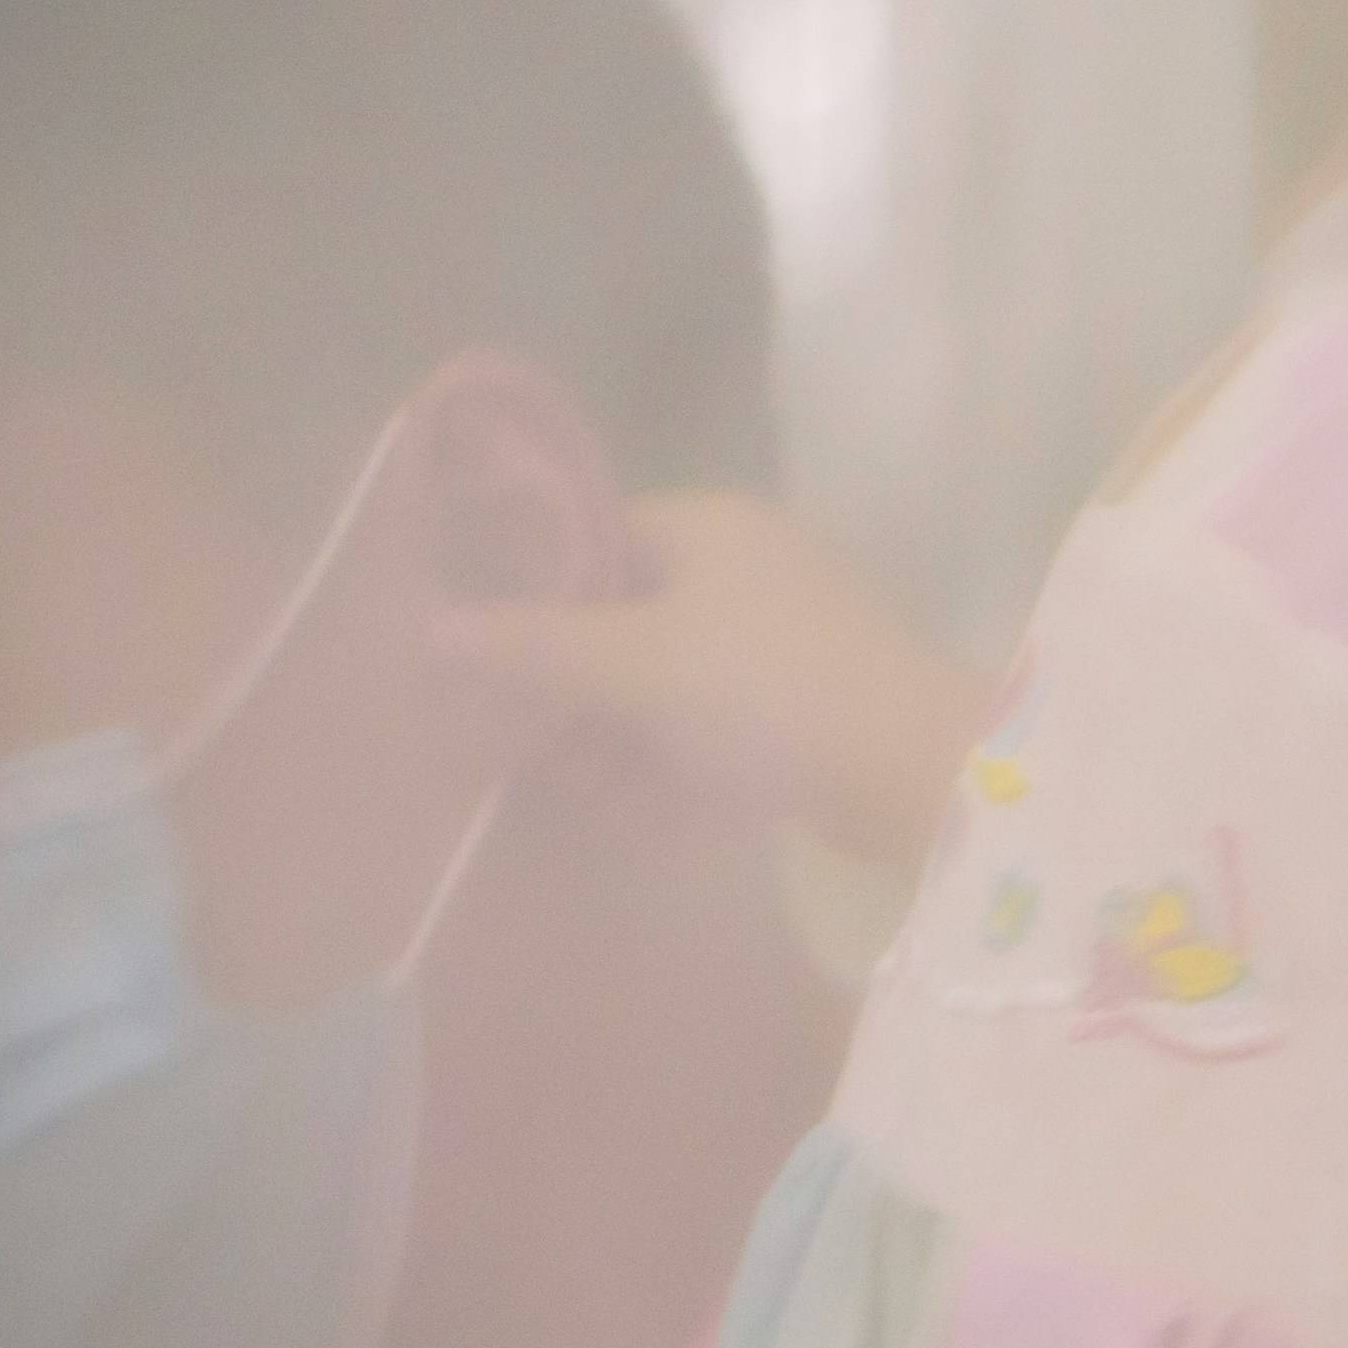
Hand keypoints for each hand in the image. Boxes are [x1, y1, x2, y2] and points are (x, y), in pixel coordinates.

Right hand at [422, 491, 992, 865]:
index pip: (591, 539)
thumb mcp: (633, 661)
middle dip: (566, 687)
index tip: (473, 654)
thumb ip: (532, 645)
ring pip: (666, 686)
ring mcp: (782, 646)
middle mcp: (747, 573)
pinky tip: (621, 818)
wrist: (916, 771)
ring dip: (609, 739)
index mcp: (709, 529)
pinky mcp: (806, 716)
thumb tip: (431, 626)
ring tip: (559, 793)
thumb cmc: (766, 691)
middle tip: (505, 744)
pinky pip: (712, 735)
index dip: (529, 594)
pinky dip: (665, 770)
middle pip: (623, 620)